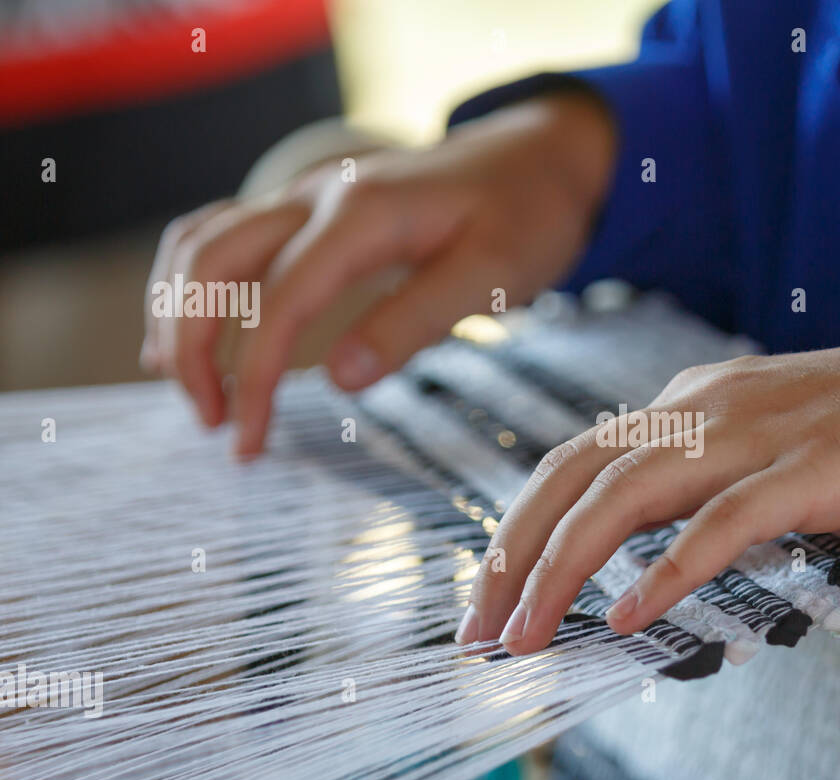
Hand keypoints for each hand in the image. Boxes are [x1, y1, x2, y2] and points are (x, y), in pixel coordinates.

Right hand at [141, 92, 615, 457]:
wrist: (541, 156)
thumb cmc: (527, 215)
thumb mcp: (493, 274)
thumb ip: (416, 321)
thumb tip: (339, 378)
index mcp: (363, 214)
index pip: (279, 302)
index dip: (254, 378)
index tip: (248, 443)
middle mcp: (318, 195)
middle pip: (210, 262)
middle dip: (190, 347)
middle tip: (211, 425)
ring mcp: (308, 196)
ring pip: (202, 241)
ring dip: (179, 313)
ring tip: (192, 391)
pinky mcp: (311, 209)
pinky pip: (224, 234)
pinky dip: (194, 284)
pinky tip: (191, 332)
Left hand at [457, 298, 839, 652]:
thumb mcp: (778, 443)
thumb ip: (714, 482)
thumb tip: (650, 549)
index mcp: (695, 401)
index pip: (575, 462)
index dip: (518, 529)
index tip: (488, 594)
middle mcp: (708, 406)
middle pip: (575, 477)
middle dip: (512, 557)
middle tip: (476, 632)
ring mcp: (760, 433)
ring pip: (628, 497)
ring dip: (564, 571)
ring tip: (526, 638)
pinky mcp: (816, 467)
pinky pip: (723, 523)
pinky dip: (667, 570)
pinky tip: (629, 617)